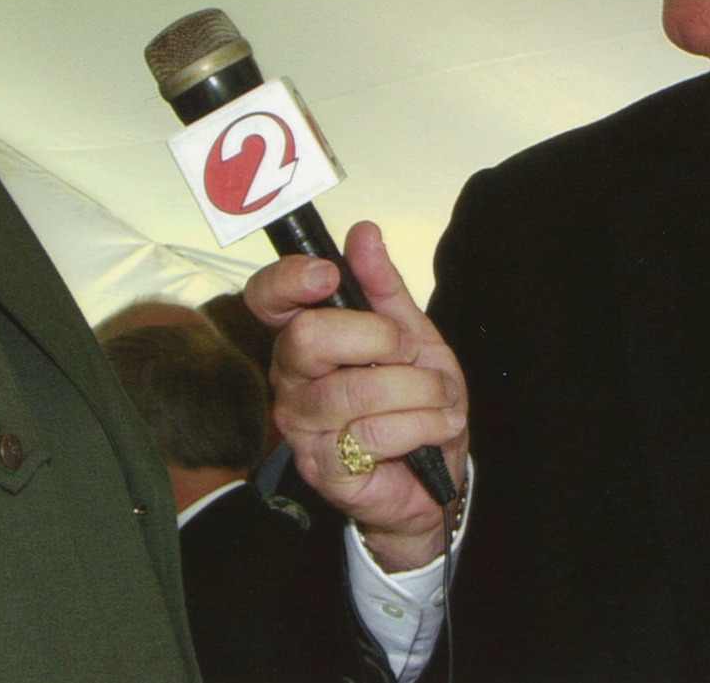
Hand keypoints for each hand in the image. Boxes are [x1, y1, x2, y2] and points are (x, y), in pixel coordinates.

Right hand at [243, 221, 468, 571]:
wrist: (435, 476)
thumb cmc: (415, 401)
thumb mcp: (412, 335)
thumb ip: (384, 288)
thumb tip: (362, 233)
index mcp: (304, 338)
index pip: (267, 300)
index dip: (289, 280)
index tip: (329, 273)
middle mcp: (291, 379)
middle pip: (308, 337)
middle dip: (379, 337)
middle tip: (412, 353)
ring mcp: (301, 426)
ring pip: (354, 389)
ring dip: (419, 390)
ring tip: (442, 399)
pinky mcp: (324, 467)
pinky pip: (373, 434)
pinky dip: (423, 425)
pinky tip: (437, 428)